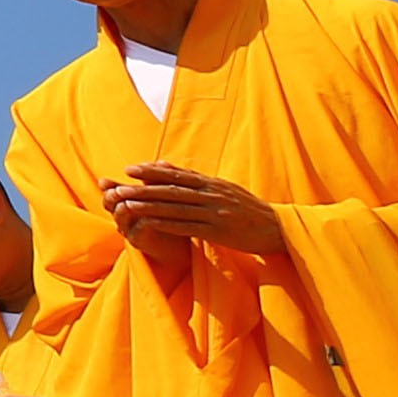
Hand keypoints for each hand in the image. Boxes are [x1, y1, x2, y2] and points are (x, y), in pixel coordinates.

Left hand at [102, 162, 287, 259]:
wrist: (278, 229)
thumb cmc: (247, 209)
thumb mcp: (223, 188)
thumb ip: (194, 179)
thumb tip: (163, 165)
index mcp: (213, 183)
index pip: (178, 175)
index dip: (152, 171)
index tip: (130, 169)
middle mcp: (213, 194)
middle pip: (173, 189)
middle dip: (143, 188)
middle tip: (119, 186)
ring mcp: (216, 212)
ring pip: (176, 207)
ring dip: (149, 206)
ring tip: (126, 204)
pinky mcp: (219, 231)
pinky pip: (188, 226)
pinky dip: (166, 224)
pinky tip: (149, 224)